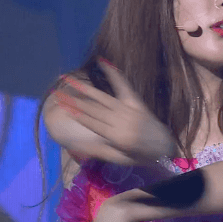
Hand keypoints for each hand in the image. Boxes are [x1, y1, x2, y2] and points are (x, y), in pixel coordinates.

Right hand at [55, 58, 175, 164]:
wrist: (164, 145)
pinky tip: (104, 63)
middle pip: (93, 109)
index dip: (76, 114)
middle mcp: (121, 120)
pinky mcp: (135, 101)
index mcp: (116, 137)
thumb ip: (99, 151)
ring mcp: (129, 109)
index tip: (61, 107)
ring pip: (103, 98)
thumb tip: (77, 145)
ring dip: (85, 89)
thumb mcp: (119, 159)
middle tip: (58, 93)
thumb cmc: (140, 155)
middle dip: (74, 101)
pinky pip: (123, 86)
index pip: (91, 123)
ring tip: (71, 80)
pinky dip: (114, 74)